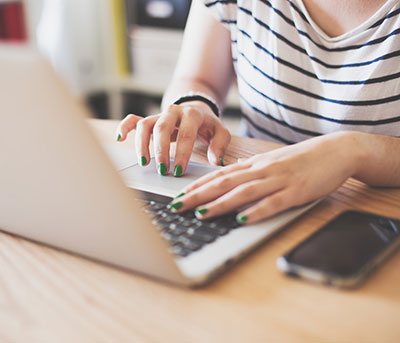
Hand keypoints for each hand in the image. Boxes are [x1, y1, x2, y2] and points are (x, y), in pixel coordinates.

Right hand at [116, 101, 230, 175]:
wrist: (197, 108)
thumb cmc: (207, 124)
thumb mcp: (220, 132)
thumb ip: (219, 145)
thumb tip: (216, 160)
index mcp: (192, 115)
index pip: (186, 134)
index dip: (182, 153)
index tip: (178, 170)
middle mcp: (173, 112)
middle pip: (162, 128)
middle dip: (161, 151)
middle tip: (163, 170)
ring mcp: (159, 115)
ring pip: (145, 125)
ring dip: (143, 144)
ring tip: (145, 162)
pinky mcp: (150, 119)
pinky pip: (134, 119)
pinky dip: (125, 127)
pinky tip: (121, 138)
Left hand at [167, 132, 362, 223]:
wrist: (336, 150)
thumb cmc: (302, 159)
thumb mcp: (271, 162)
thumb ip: (250, 172)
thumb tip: (229, 181)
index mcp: (255, 164)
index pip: (219, 175)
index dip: (196, 186)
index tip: (178, 195)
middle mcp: (262, 170)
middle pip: (224, 182)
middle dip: (197, 195)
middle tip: (176, 205)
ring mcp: (278, 180)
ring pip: (243, 192)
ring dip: (220, 203)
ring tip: (200, 213)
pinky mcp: (296, 192)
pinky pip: (273, 203)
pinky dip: (256, 211)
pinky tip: (242, 219)